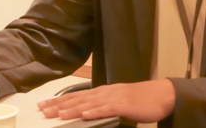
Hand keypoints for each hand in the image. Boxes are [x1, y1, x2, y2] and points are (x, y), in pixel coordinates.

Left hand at [37, 79, 175, 122]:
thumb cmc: (141, 100)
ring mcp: (114, 97)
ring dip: (72, 108)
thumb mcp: (118, 102)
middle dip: (59, 104)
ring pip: (89, 103)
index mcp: (103, 92)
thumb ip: (103, 106)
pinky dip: (95, 111)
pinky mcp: (124, 104)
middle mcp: (106, 92)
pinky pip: (107, 108)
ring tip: (57, 113)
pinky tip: (84, 114)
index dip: (59, 100)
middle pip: (78, 98)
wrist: (162, 95)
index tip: (44, 104)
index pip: (77, 96)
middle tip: (42, 109)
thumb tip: (87, 112)